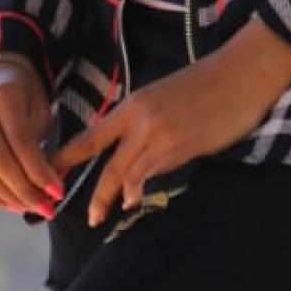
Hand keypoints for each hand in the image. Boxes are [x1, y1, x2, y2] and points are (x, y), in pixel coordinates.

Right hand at [0, 61, 61, 215]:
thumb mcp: (40, 112)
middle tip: (47, 208)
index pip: (21, 143)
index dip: (40, 172)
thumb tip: (49, 190)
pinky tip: (10, 204)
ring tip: (32, 208)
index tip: (58, 193)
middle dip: (26, 190)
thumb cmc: (24, 100)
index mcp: (3, 96)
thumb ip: (42, 147)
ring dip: (9, 198)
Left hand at [52, 19, 290, 226]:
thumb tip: (132, 153)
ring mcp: (161, 134)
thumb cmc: (206, 84)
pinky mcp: (183, 146)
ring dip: (115, 196)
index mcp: (132, 105)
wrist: (241, 74)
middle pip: (107, 163)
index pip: (91, 136)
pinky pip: (154, 172)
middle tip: (88, 217)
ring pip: (128, 172)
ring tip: (104, 215)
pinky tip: (135, 200)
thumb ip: (143, 124)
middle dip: (94, 194)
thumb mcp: (163, 98)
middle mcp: (140, 120)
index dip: (67, 158)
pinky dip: (141, 188)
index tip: (49, 173)